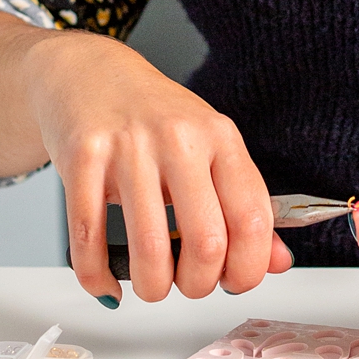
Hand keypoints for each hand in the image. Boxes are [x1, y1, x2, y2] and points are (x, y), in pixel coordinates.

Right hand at [0, 13, 291, 303]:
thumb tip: (276, 261)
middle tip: (188, 284)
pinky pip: (90, 239)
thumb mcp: (207, 145)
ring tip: (151, 284)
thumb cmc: (151, 115)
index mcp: (219, 136)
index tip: (235, 281)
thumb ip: (242, 202)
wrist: (87, 71)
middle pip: (206, 242)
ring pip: (149, 249)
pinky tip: (108, 281)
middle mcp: (179, 138)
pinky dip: (99, 277)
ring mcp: (128, 147)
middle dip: (198, 285)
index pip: (252, 218)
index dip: (248, 268)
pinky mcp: (82, 157)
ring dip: (152, 288)